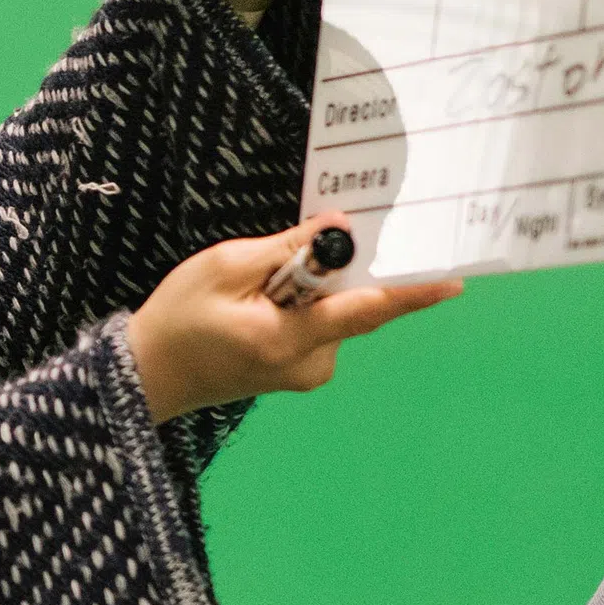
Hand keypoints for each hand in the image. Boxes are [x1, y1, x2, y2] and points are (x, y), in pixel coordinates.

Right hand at [125, 214, 459, 422]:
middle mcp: (311, 364)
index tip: (456, 278)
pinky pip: (320, 325)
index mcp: (290, 341)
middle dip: (342, 268)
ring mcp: (307, 372)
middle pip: (353, 305)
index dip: (411, 291)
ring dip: (317, 286)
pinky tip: (266, 297)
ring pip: (336, 314)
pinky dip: (306, 302)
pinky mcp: (299, 371)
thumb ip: (286, 249)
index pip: (366, 310)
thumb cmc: (178, 319)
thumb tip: (339, 229)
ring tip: (261, 280)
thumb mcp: (225, 269)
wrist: (147, 375)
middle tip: (314, 238)